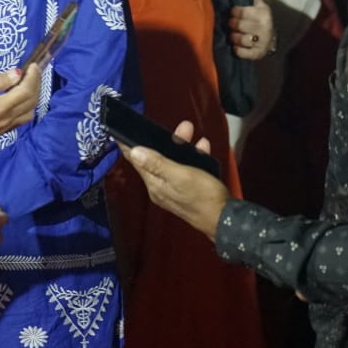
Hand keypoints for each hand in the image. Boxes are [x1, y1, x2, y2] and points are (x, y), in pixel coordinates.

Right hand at [0, 65, 40, 145]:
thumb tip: (17, 73)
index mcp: (2, 107)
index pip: (26, 90)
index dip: (33, 77)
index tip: (34, 66)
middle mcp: (7, 119)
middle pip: (31, 102)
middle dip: (36, 85)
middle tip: (34, 72)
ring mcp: (4, 128)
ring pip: (29, 114)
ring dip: (33, 99)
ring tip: (28, 86)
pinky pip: (20, 121)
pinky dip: (26, 109)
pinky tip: (19, 102)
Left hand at [119, 120, 230, 239]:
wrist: (225, 220)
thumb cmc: (203, 195)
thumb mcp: (180, 176)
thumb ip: (157, 164)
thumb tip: (134, 152)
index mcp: (155, 184)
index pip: (136, 161)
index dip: (129, 145)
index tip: (123, 130)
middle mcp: (160, 187)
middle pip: (156, 159)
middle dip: (165, 140)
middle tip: (182, 126)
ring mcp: (174, 190)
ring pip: (173, 162)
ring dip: (181, 147)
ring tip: (192, 132)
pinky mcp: (187, 191)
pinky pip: (185, 170)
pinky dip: (192, 158)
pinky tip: (203, 148)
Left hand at [228, 0, 274, 60]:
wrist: (269, 40)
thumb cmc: (259, 18)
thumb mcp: (257, 2)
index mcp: (263, 13)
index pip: (240, 12)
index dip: (234, 13)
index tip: (234, 13)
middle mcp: (264, 27)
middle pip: (238, 26)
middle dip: (232, 26)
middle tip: (232, 25)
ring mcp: (262, 42)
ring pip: (239, 39)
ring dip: (233, 38)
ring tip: (234, 35)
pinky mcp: (258, 54)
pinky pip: (241, 53)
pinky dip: (237, 50)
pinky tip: (237, 46)